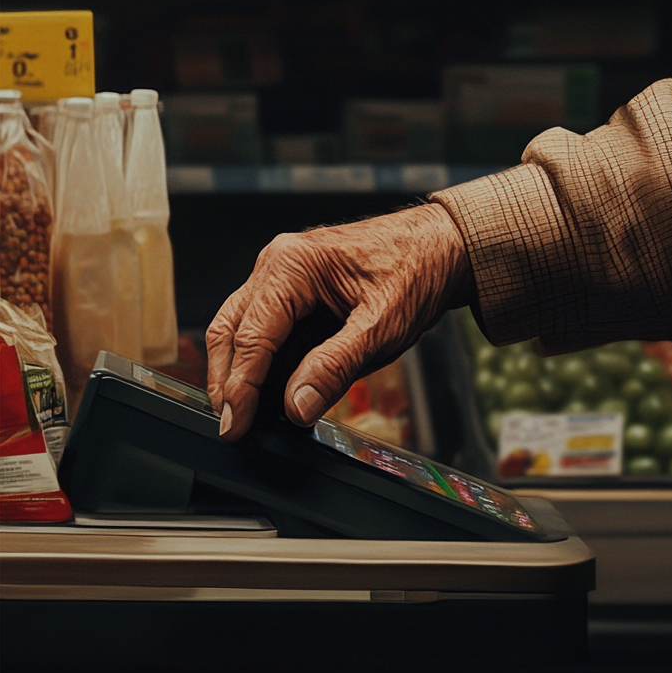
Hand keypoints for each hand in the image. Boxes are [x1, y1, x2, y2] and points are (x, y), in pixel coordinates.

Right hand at [206, 203, 471, 440]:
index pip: (251, 337)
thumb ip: (335, 367)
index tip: (236, 427)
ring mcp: (284, 269)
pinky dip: (261, 355)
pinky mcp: (296, 282)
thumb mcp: (381, 327)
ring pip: (242, 324)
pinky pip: (265, 321)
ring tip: (244, 412)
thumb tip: (295, 406)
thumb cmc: (418, 272)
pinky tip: (269, 386)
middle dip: (227, 381)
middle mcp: (280, 261)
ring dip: (239, 369)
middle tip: (233, 426)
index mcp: (294, 265)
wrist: (444, 246)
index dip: (240, 389)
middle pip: (232, 328)